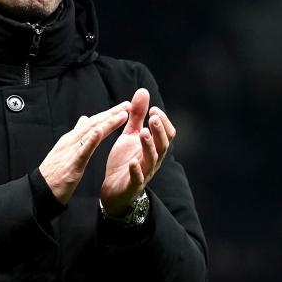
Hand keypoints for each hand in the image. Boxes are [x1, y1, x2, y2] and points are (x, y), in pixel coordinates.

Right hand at [39, 102, 130, 204]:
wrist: (41, 190)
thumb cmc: (53, 172)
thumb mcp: (65, 150)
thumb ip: (76, 135)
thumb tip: (83, 120)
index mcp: (71, 139)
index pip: (92, 123)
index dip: (107, 114)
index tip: (122, 107)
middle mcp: (71, 141)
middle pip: (93, 124)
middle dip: (111, 114)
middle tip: (127, 105)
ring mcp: (71, 152)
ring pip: (90, 133)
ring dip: (107, 122)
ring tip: (121, 114)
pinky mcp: (72, 164)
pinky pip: (83, 151)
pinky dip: (91, 140)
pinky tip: (99, 132)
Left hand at [100, 88, 175, 215]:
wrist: (114, 191)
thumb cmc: (125, 161)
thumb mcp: (130, 136)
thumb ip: (137, 116)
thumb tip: (143, 91)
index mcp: (153, 148)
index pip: (167, 134)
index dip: (163, 122)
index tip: (153, 109)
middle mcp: (153, 160)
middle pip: (163, 145)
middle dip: (159, 131)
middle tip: (153, 118)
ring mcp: (144, 173)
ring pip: (152, 160)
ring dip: (148, 146)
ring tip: (143, 133)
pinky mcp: (132, 185)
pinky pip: (137, 179)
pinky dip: (136, 171)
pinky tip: (132, 162)